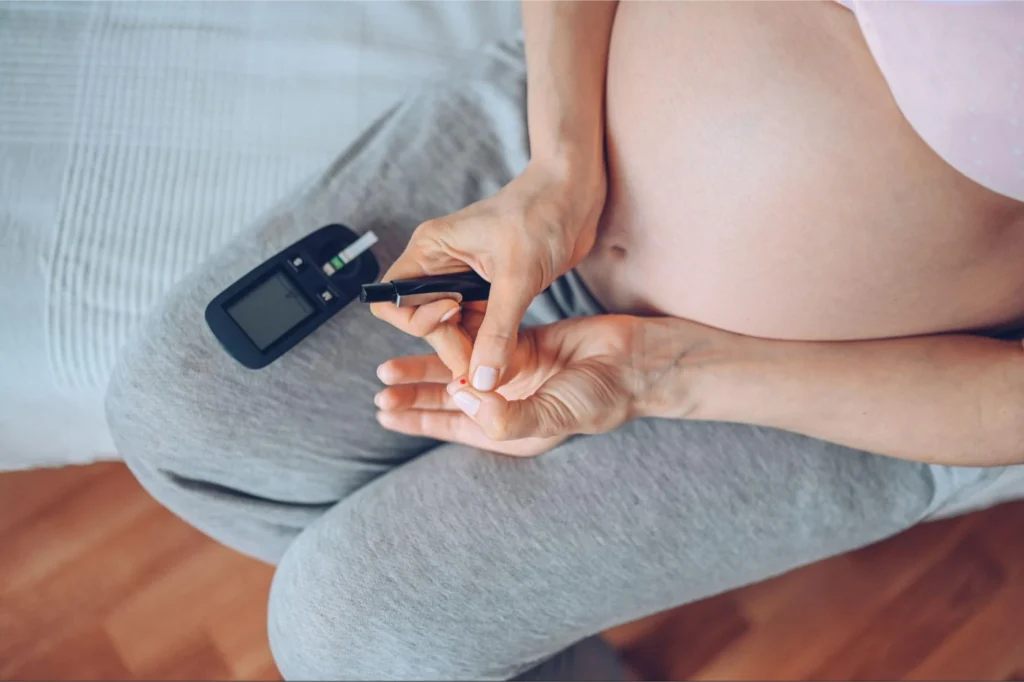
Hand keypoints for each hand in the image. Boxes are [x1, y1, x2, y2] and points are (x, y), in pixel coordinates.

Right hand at [370, 158, 605, 387]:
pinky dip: (487, 345)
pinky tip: (505, 355)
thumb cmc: (542, 214)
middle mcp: (440, 267)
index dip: (416, 322)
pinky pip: (475, 328)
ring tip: (497, 363)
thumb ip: (497, 332)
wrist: (576, 196)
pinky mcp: (488, 292)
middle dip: (449, 344)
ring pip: (450, 331)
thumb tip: (482, 378)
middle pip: (422, 323)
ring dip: (470, 349)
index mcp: (430, 250)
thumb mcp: (517, 277)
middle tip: (483, 364)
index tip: (454, 318)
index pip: (392, 299)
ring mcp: (463, 281)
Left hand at [374, 314, 642, 456]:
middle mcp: (507, 402)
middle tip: (381, 383)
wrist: (636, 362)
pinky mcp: (523, 344)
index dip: (419, 419)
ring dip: (429, 364)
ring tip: (394, 362)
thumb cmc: (601, 397)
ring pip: (459, 367)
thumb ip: (506, 416)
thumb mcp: (553, 414)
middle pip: (449, 397)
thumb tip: (460, 399)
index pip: (454, 427)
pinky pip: (481, 339)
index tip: (385, 411)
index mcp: (510, 428)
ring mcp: (513, 373)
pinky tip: (435, 328)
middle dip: (414, 391)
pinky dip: (459, 334)